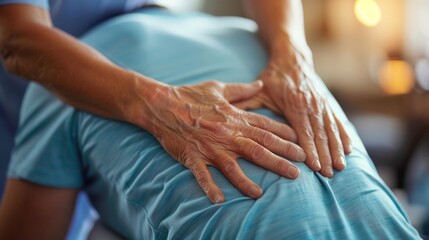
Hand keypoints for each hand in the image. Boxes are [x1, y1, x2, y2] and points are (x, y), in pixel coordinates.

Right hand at [142, 80, 305, 203]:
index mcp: (234, 116)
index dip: (285, 136)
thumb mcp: (219, 88)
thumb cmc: (190, 95)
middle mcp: (227, 133)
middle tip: (299, 171)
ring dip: (248, 180)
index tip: (301, 145)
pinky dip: (210, 187)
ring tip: (262, 193)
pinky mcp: (193, 156)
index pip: (265, 127)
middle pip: (259, 147)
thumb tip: (261, 85)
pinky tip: (219, 200)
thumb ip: (242, 90)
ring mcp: (210, 146)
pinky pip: (203, 174)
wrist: (162, 104)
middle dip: (281, 159)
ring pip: (234, 165)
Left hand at [236, 44, 351, 177]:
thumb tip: (229, 117)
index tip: (315, 166)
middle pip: (320, 134)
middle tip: (329, 174)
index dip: (310, 149)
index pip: (304, 131)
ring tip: (341, 167)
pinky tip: (349, 149)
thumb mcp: (260, 90)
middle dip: (326, 155)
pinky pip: (338, 121)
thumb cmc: (273, 77)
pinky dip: (344, 135)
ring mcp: (321, 104)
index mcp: (295, 104)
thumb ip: (248, 105)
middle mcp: (311, 105)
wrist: (292, 58)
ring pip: (331, 130)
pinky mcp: (327, 103)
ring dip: (337, 149)